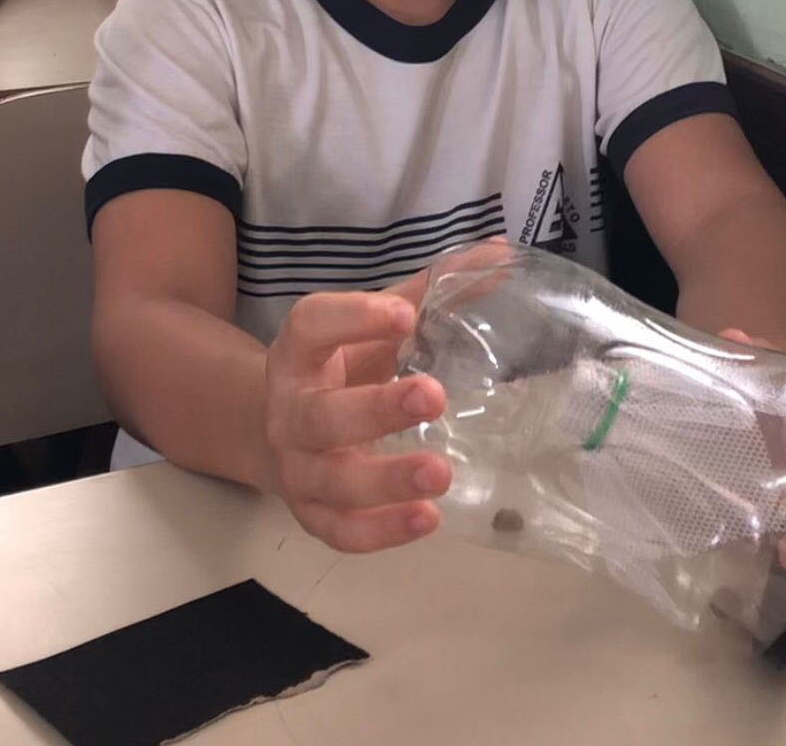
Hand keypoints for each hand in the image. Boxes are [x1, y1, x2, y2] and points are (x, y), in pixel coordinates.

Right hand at [263, 266, 451, 553]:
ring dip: (385, 480)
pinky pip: (339, 531)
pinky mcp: (312, 513)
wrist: (283, 427)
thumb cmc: (347, 364)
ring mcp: (297, 467)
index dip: (353, 318)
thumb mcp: (377, 324)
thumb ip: (433, 290)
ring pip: (332, 480)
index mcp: (300, 350)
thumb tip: (502, 252)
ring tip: (441, 473)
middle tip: (434, 395)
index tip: (405, 314)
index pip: (313, 326)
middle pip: (321, 415)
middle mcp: (290, 410)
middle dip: (376, 408)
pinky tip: (428, 520)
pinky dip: (380, 532)